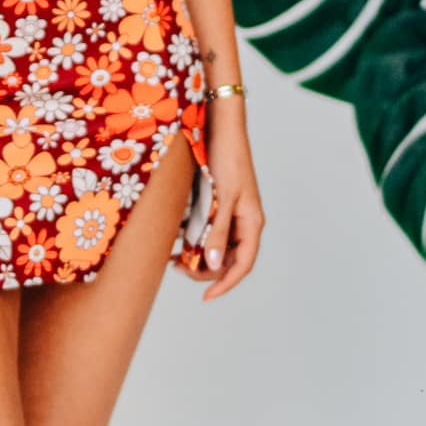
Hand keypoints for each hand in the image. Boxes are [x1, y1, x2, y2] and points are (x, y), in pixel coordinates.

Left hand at [180, 105, 263, 301]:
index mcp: (251, 223)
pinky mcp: (220, 205)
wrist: (222, 128)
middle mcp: (244, 222)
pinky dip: (195, 238)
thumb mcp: (222, 198)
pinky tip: (178, 239)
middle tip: (178, 269)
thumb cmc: (227, 158)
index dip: (225, 284)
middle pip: (228, 260)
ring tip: (174, 257)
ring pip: (217, 247)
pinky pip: (209, 230)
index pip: (242, 265)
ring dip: (198, 255)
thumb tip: (211, 263)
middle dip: (205, 270)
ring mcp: (233, 214)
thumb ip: (217, 231)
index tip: (205, 297)